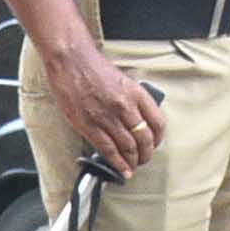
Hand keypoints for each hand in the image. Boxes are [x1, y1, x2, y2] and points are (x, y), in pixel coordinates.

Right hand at [54, 43, 164, 182]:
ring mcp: (107, 117)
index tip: (155, 144)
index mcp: (137, 93)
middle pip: (144, 138)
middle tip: (144, 160)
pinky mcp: (89, 125)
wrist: (71, 61)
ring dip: (132, 161)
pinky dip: (117, 162)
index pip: (158, 122)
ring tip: (132, 167)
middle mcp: (125, 107)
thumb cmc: (93, 67)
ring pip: (128, 147)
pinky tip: (121, 169)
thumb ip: (130, 99)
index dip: (158, 138)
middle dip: (146, 154)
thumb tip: (134, 118)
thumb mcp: (122, 80)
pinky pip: (108, 149)